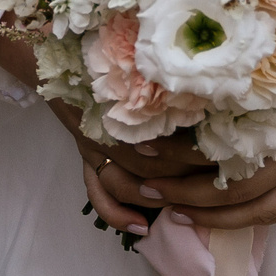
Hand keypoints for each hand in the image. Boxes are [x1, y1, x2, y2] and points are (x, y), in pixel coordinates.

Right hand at [0, 30, 212, 235]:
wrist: (51, 52)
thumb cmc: (100, 48)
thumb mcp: (136, 55)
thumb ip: (165, 72)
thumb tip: (211, 81)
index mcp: (127, 99)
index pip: (167, 133)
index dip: (196, 150)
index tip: (225, 154)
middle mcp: (110, 127)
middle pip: (151, 163)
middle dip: (185, 177)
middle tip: (216, 182)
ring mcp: (94, 146)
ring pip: (125, 183)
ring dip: (156, 196)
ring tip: (185, 203)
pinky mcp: (86, 156)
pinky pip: (97, 193)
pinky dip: (118, 215)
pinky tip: (142, 226)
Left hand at [90, 0, 275, 231]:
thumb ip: (241, 53)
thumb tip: (182, 49)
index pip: (209, 148)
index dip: (168, 153)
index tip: (131, 144)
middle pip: (223, 188)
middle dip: (175, 189)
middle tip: (133, 181)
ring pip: (249, 208)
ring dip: (203, 211)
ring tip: (165, 204)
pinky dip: (244, 217)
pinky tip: (218, 213)